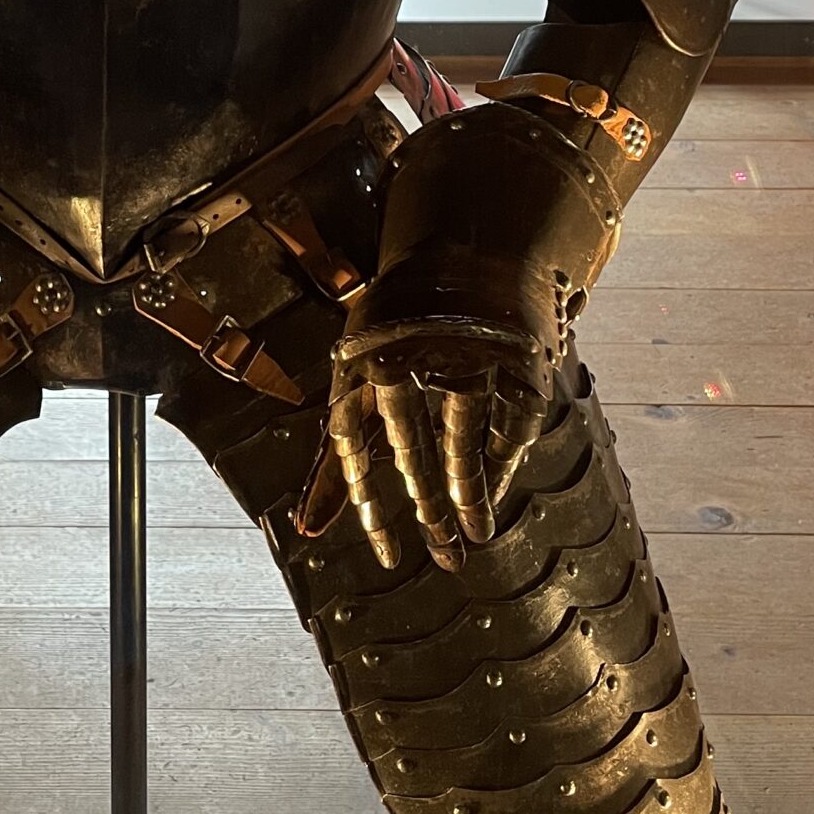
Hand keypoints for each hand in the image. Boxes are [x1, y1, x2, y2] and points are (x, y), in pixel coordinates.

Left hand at [298, 325, 551, 571]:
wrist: (462, 255)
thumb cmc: (393, 334)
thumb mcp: (351, 384)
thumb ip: (332, 457)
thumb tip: (305, 527)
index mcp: (357, 365)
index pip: (354, 449)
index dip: (370, 507)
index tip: (388, 556)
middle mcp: (405, 359)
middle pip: (413, 451)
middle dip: (427, 511)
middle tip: (444, 558)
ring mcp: (460, 356)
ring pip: (462, 442)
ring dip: (469, 496)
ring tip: (473, 535)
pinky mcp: (508, 356)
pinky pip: (506, 425)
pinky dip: (502, 463)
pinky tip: (496, 490)